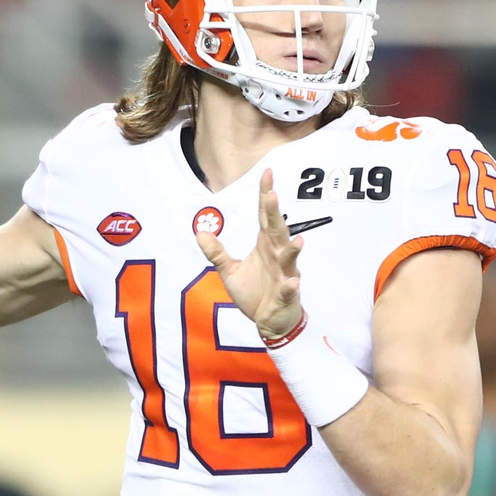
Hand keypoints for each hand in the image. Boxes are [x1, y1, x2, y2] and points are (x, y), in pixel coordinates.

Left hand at [196, 168, 303, 339]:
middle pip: (277, 230)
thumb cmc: (255, 293)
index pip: (265, 216)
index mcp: (265, 246)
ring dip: (292, 249)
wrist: (269, 322)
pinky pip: (289, 290)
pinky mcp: (286, 295)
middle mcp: (277, 256)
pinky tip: (293, 282)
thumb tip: (199, 232)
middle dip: (275, 214)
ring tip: (296, 239)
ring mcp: (285, 275)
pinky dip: (291, 286)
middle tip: (273, 194)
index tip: (267, 173)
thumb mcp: (229, 271)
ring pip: (289, 258)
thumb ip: (216, 252)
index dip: (265, 195)